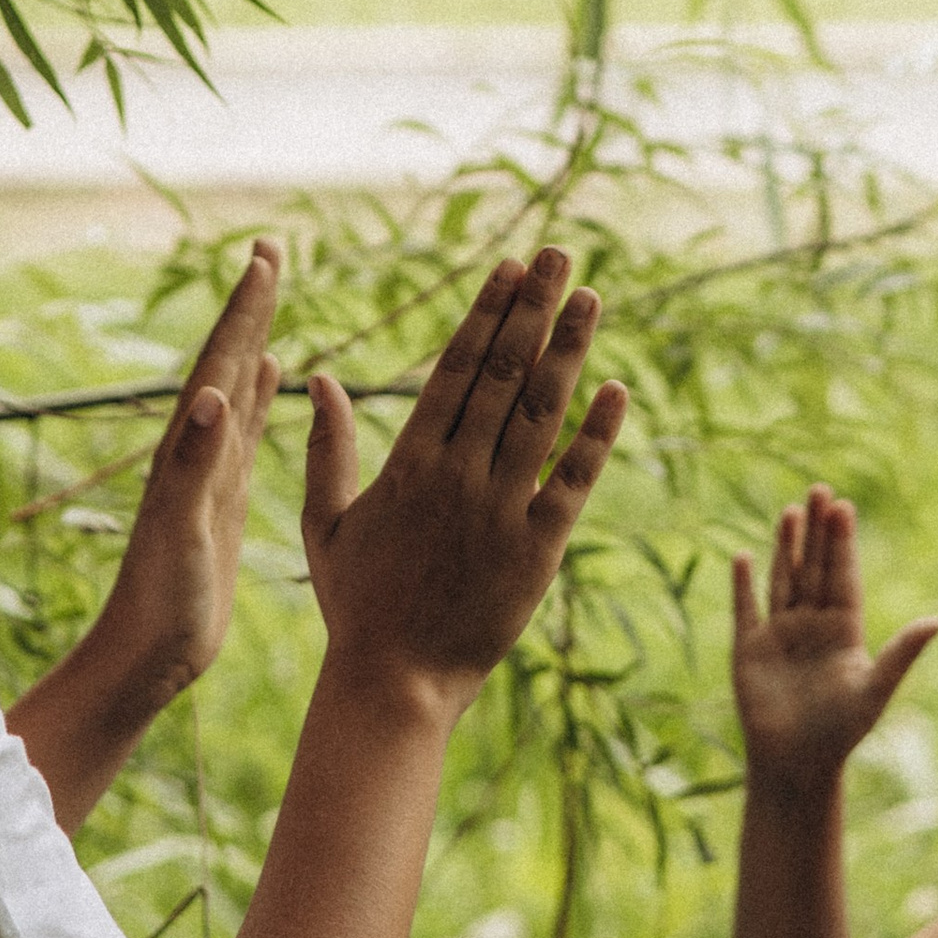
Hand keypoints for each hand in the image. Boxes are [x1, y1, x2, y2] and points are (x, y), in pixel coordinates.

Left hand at [89, 237, 283, 703]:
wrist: (147, 657)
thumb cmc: (161, 603)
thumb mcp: (181, 533)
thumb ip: (195, 466)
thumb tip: (215, 397)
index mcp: (188, 451)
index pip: (220, 364)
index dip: (244, 310)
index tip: (264, 255)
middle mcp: (197, 451)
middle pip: (228, 361)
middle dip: (250, 306)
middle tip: (268, 249)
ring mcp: (211, 472)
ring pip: (238, 387)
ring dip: (254, 338)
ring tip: (268, 294)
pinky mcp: (223, 498)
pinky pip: (248, 431)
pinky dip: (261, 395)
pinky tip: (271, 374)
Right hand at [298, 249, 624, 710]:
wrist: (394, 683)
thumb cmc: (357, 604)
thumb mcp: (325, 524)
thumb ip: (328, 448)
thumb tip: (320, 380)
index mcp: (409, 463)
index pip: (455, 368)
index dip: (487, 313)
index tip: (512, 267)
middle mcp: (457, 475)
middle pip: (502, 374)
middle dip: (534, 309)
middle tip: (561, 254)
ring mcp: (500, 510)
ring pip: (540, 414)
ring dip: (568, 351)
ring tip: (591, 297)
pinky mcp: (537, 550)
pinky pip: (573, 482)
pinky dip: (597, 436)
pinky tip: (617, 391)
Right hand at [731, 485, 937, 796]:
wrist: (797, 765)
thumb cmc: (841, 732)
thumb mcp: (875, 689)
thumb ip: (902, 653)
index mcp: (843, 630)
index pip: (843, 576)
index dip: (843, 542)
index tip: (845, 506)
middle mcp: (812, 624)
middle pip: (814, 568)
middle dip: (817, 531)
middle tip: (821, 489)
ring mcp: (779, 634)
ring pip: (784, 579)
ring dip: (786, 546)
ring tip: (791, 510)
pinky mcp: (749, 649)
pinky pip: (746, 609)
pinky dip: (743, 585)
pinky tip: (744, 557)